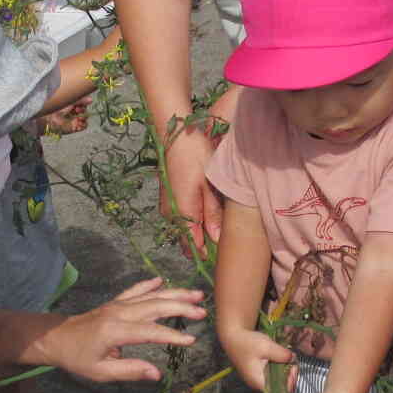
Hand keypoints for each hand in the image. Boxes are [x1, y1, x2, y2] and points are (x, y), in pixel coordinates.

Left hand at [36, 277, 205, 383]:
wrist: (56, 338)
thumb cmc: (77, 358)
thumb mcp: (100, 372)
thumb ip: (129, 371)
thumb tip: (157, 373)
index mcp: (115, 331)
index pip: (150, 332)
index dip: (172, 336)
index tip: (191, 340)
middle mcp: (119, 313)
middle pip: (155, 306)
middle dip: (181, 307)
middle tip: (202, 311)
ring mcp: (117, 305)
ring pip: (150, 295)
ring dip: (174, 293)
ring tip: (196, 294)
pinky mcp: (115, 303)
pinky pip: (135, 290)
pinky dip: (149, 284)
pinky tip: (162, 280)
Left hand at [37, 100, 89, 134]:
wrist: (51, 120)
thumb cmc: (58, 109)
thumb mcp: (70, 102)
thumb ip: (81, 101)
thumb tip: (91, 100)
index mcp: (73, 105)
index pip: (84, 103)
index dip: (84, 104)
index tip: (79, 104)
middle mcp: (75, 112)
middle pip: (86, 111)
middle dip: (83, 111)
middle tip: (77, 110)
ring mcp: (75, 120)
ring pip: (86, 118)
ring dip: (84, 118)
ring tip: (78, 119)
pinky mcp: (75, 127)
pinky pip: (84, 126)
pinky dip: (83, 125)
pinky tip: (78, 124)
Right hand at [161, 125, 222, 256]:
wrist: (176, 136)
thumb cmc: (195, 157)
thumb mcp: (209, 185)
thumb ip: (212, 214)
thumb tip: (216, 239)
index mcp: (183, 213)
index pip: (194, 245)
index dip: (207, 254)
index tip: (223, 257)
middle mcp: (171, 214)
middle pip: (188, 240)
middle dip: (204, 246)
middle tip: (224, 244)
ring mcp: (167, 207)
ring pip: (185, 230)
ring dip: (199, 234)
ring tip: (219, 229)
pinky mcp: (168, 199)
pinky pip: (181, 219)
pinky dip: (193, 222)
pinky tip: (208, 215)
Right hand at [221, 327, 292, 392]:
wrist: (233, 336)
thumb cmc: (247, 343)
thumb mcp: (266, 346)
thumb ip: (282, 354)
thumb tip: (293, 358)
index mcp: (259, 382)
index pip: (280, 391)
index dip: (290, 381)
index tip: (293, 366)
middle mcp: (259, 384)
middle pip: (280, 385)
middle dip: (289, 373)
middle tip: (293, 359)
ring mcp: (258, 378)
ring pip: (278, 379)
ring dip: (285, 369)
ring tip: (289, 356)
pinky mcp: (259, 372)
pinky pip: (273, 373)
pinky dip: (279, 366)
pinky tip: (282, 357)